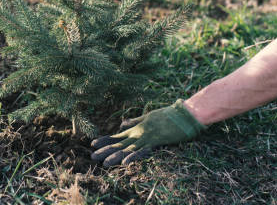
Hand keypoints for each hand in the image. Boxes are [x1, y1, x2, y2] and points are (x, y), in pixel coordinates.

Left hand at [91, 100, 205, 165]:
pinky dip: (134, 156)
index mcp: (136, 128)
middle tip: (92, 157)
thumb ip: (134, 121)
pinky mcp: (156, 140)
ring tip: (105, 163)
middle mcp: (139, 133)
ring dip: (116, 156)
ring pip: (128, 148)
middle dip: (106, 150)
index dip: (105, 140)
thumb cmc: (168, 115)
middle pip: (119, 143)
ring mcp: (147, 137)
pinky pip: (143, 150)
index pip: (117, 136)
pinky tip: (125, 162)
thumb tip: (122, 124)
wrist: (183, 114)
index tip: (93, 144)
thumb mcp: (148, 117)